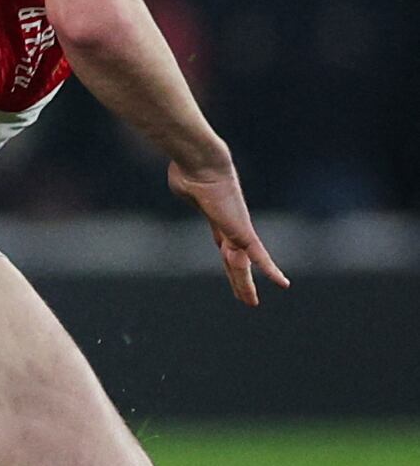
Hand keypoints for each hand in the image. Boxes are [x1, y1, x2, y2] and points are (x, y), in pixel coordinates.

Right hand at [167, 158, 288, 306]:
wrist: (201, 162)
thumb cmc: (188, 171)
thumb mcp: (183, 187)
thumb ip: (189, 193)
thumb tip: (185, 184)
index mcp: (214, 217)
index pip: (224, 241)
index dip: (229, 255)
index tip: (231, 263)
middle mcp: (229, 226)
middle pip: (234, 258)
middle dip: (238, 277)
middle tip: (246, 296)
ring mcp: (237, 229)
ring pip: (241, 264)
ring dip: (245, 284)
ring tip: (250, 302)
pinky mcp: (242, 232)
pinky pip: (258, 255)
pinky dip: (270, 269)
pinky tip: (282, 283)